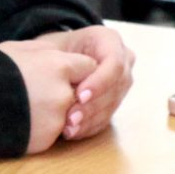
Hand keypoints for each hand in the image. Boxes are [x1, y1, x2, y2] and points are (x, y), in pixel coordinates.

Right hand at [0, 39, 99, 153]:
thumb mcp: (15, 49)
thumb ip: (43, 50)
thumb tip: (56, 53)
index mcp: (58, 66)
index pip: (88, 67)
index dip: (75, 71)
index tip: (58, 74)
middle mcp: (63, 92)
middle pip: (77, 93)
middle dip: (62, 93)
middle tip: (36, 93)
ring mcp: (57, 119)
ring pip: (66, 115)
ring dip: (51, 113)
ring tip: (24, 109)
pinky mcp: (47, 140)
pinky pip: (51, 133)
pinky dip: (40, 129)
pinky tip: (19, 122)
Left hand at [16, 24, 134, 141]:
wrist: (55, 59)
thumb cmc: (53, 49)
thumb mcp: (52, 45)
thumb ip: (57, 55)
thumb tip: (55, 70)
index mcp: (109, 40)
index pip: (114, 64)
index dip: (99, 82)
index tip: (79, 96)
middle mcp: (123, 61)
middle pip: (115, 88)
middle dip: (92, 106)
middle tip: (71, 118)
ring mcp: (121, 83)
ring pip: (112, 105)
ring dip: (90, 120)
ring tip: (68, 129)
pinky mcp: (114, 101)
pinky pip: (107, 117)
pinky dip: (89, 126)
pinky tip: (73, 132)